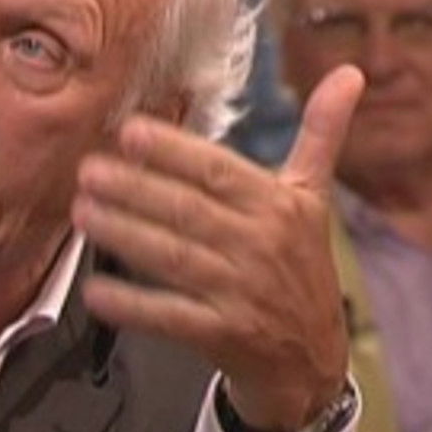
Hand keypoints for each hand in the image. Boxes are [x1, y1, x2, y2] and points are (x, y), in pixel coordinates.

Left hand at [73, 65, 364, 431]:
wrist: (312, 358)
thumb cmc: (301, 266)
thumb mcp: (313, 198)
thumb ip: (321, 135)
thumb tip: (349, 72)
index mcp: (278, 205)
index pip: (217, 171)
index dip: (173, 151)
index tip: (129, 131)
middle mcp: (261, 245)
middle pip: (187, 210)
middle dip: (133, 189)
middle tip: (87, 171)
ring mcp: (241, 293)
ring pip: (173, 257)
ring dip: (123, 233)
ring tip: (81, 212)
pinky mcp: (222, 335)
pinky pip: (170, 316)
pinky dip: (132, 305)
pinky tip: (95, 290)